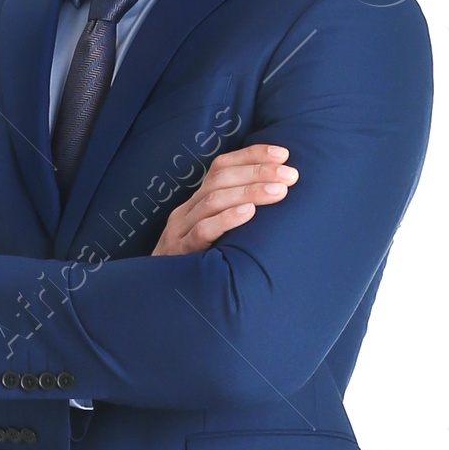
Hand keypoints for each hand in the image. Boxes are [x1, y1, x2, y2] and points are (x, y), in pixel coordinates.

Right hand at [152, 144, 296, 256]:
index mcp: (196, 202)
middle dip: (258, 172)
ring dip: (249, 192)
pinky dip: (227, 219)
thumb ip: (234, 215)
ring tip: (279, 192)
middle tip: (290, 175)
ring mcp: (181, 230)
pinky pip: (202, 231)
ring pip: (213, 200)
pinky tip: (250, 213)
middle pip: (221, 179)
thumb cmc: (196, 264)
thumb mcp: (212, 235)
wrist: (158, 296)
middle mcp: (187, 210)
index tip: (283, 154)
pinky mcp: (180, 252)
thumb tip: (278, 197)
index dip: (252, 155)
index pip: (222, 166)